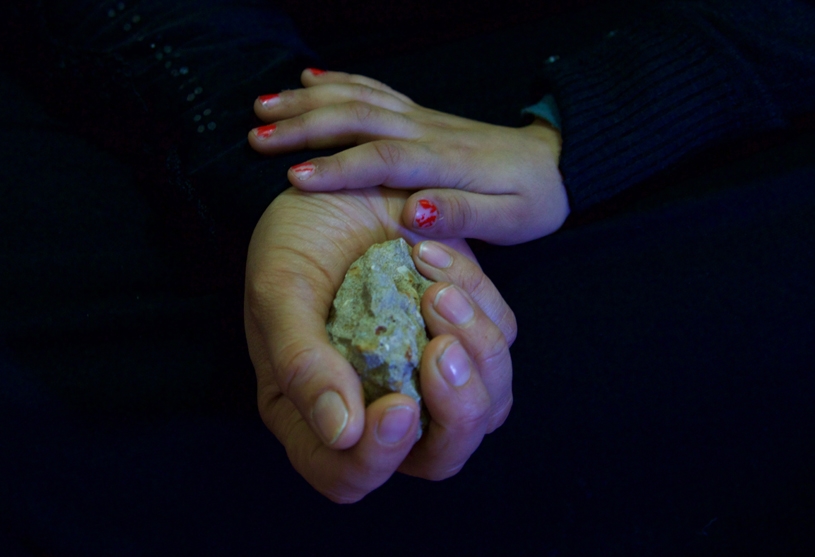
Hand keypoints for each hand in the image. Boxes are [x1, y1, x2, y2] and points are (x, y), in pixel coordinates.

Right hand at [244, 187, 515, 502]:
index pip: (349, 476)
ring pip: (487, 406)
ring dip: (477, 351)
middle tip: (442, 349)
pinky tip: (435, 258)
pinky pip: (500, 339)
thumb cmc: (293, 237)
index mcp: (315, 411)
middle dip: (456, 414)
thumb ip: (302, 363)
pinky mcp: (466, 330)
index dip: (379, 459)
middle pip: (438, 458)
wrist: (338, 177)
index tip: (398, 408)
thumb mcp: (279, 289)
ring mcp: (430, 369)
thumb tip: (342, 434)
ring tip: (438, 289)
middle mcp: (379, 403)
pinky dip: (479, 300)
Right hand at [247, 69, 568, 244]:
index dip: (338, 168)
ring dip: (308, 100)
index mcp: (446, 161)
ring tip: (263, 106)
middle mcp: (427, 130)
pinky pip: (375, 89)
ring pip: (358, 98)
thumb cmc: (533, 200)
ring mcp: (421, 117)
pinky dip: (338, 80)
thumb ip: (461, 214)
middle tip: (257, 137)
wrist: (557, 162)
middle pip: (358, 118)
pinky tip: (309, 78)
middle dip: (304, 125)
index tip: (293, 179)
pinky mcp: (420, 115)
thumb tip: (412, 213)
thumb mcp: (511, 220)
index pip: (383, 160)